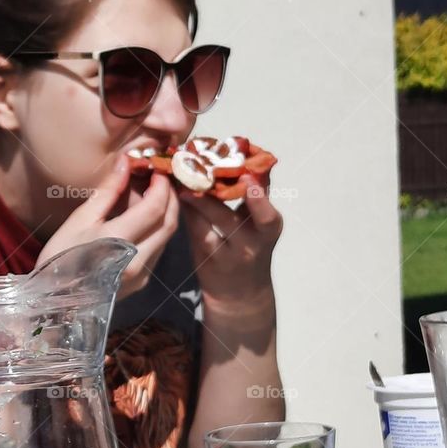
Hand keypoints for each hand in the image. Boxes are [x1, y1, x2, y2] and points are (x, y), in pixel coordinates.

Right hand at [35, 154, 178, 297]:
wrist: (54, 301)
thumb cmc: (60, 258)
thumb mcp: (79, 220)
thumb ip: (108, 191)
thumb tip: (125, 162)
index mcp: (119, 241)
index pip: (155, 208)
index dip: (161, 186)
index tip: (157, 170)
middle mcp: (138, 261)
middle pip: (169, 223)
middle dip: (170, 198)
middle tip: (161, 180)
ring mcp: (142, 275)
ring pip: (166, 238)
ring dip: (165, 214)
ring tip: (150, 197)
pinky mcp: (142, 283)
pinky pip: (158, 251)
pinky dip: (156, 231)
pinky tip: (142, 222)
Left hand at [180, 175, 282, 311]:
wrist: (239, 293)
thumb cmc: (248, 246)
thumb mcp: (260, 222)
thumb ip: (255, 193)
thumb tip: (243, 153)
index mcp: (269, 226)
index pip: (266, 206)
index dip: (257, 191)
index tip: (248, 171)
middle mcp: (252, 241)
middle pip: (242, 216)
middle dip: (224, 192)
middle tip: (209, 167)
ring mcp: (229, 252)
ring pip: (214, 222)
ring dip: (199, 199)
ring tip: (184, 178)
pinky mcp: (206, 257)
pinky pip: (196, 230)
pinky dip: (188, 210)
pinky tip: (177, 194)